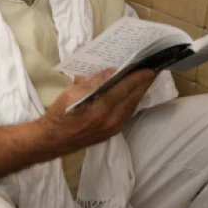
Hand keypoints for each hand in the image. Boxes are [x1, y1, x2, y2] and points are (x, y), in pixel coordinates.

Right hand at [36, 68, 155, 155]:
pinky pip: (127, 113)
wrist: (54, 140)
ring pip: (132, 106)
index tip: (148, 67)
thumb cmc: (59, 114)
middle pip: (132, 98)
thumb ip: (92, 83)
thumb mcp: (70, 94)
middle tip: (153, 70)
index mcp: (100, 110)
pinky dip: (131, 101)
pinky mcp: (113, 131)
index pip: (123, 89)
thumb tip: (109, 73)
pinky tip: (133, 93)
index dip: (136, 78)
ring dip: (139, 92)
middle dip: (143, 83)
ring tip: (146, 79)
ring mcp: (114, 128)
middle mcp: (112, 120)